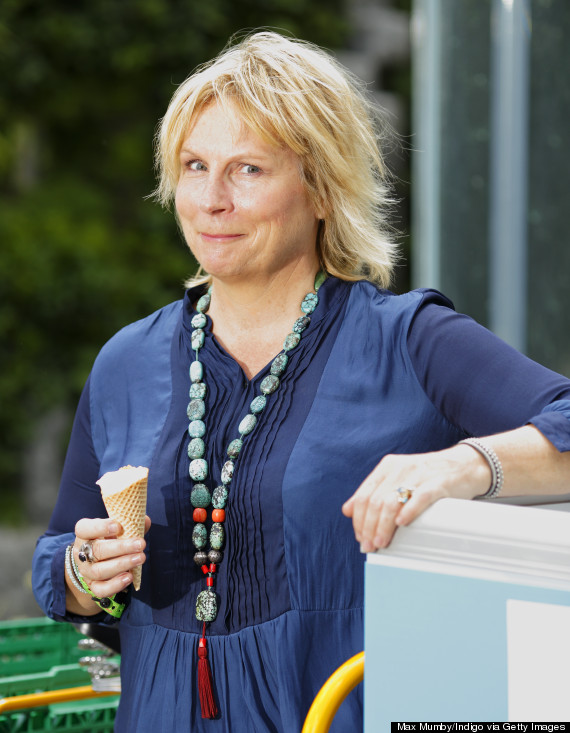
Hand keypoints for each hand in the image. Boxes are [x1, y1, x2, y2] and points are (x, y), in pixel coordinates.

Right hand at [71, 516, 150, 599]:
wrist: (99, 561)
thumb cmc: (110, 539)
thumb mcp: (117, 529)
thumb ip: (130, 524)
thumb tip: (145, 522)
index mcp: (84, 534)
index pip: (84, 528)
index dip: (100, 527)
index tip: (118, 526)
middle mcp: (81, 552)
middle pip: (97, 550)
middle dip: (120, 548)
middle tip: (140, 544)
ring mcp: (86, 571)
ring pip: (99, 571)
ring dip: (122, 565)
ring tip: (140, 558)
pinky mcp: (92, 586)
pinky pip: (101, 590)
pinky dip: (115, 585)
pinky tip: (129, 577)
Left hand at [342, 446, 488, 551]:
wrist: (465, 466)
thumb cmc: (429, 477)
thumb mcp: (397, 479)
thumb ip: (373, 492)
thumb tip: (347, 510)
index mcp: (387, 467)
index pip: (364, 495)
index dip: (359, 519)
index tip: (360, 536)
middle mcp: (400, 469)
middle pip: (376, 501)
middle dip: (368, 527)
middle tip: (369, 546)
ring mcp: (418, 475)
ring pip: (392, 502)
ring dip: (383, 526)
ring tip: (381, 542)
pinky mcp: (437, 483)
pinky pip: (419, 497)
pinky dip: (408, 511)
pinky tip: (402, 524)